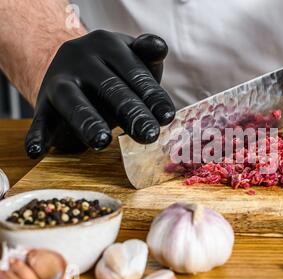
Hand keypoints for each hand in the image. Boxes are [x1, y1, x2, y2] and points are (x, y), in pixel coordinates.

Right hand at [25, 31, 175, 158]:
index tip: (168, 117)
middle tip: (150, 135)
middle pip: (109, 88)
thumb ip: (147, 56)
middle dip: (132, 113)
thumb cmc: (115, 70)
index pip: (135, 73)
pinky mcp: (42, 103)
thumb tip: (161, 47)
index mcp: (108, 44)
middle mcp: (80, 57)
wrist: (71, 68)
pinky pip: (39, 120)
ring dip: (87, 122)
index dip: (153, 96)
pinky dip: (37, 136)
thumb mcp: (133, 60)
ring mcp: (59, 79)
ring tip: (102, 142)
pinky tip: (37, 151)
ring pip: (73, 101)